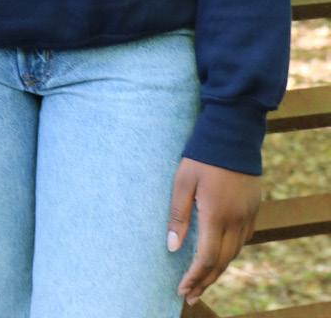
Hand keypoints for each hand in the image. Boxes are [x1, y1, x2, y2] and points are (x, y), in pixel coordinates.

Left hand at [167, 156, 260, 305]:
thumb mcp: (183, 181)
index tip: (182, 289)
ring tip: (204, 280)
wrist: (234, 131)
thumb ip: (178, 215)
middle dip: (205, 281)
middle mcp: (236, 219)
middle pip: (222, 261)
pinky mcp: (254, 206)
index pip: (206, 258)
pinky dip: (232, 252)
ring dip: (219, 269)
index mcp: (216, 214)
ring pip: (235, 252)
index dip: (194, 277)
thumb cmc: (203, 154)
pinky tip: (222, 254)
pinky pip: (244, 238)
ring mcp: (248, 213)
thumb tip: (173, 247)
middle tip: (191, 295)